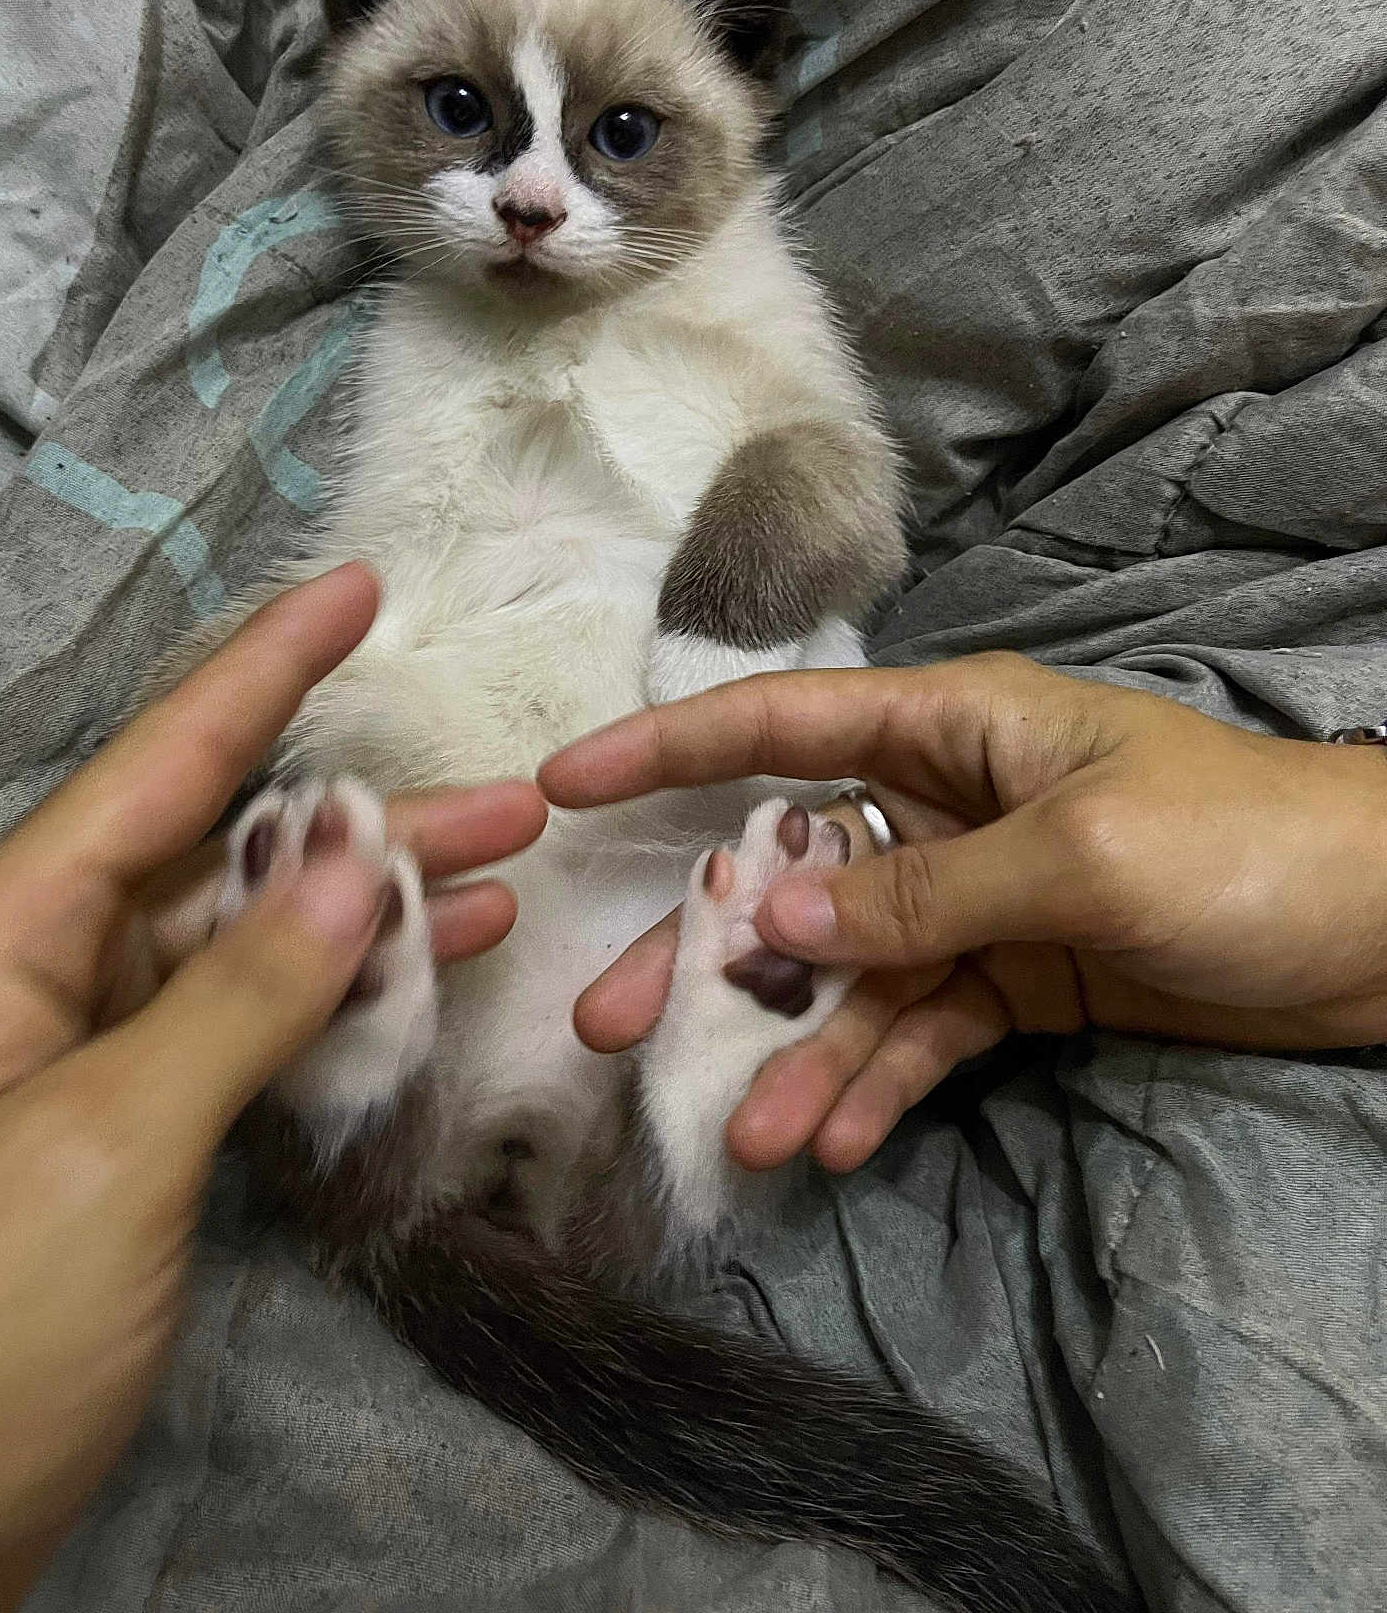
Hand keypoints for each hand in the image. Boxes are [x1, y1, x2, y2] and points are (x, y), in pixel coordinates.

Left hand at [0, 563, 545, 1611]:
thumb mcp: (111, 1143)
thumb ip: (240, 992)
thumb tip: (355, 859)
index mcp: (0, 938)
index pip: (158, 769)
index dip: (262, 671)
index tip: (355, 589)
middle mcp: (37, 974)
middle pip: (218, 854)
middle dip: (362, 822)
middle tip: (510, 796)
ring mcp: (79, 1058)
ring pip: (241, 944)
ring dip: (369, 915)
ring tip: (506, 874)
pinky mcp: (119, 1135)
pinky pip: (236, 1031)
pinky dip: (331, 1005)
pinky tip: (424, 981)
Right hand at [539, 652, 1386, 1174]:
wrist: (1384, 934)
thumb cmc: (1239, 847)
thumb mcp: (1074, 857)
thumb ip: (921, 888)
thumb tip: (774, 908)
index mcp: (953, 730)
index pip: (782, 725)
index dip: (665, 746)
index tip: (561, 783)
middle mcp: (944, 807)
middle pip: (792, 870)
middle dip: (704, 949)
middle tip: (608, 1024)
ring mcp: (974, 901)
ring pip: (850, 974)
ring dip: (795, 1051)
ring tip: (745, 1135)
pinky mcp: (1013, 980)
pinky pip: (920, 1031)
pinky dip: (879, 1083)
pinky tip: (837, 1141)